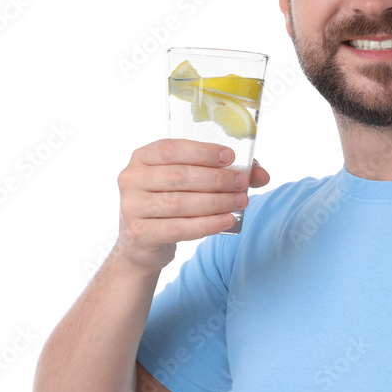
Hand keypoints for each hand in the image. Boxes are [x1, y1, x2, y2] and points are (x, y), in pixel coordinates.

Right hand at [113, 139, 270, 272]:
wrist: (142, 243)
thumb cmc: (170, 202)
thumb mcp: (190, 182)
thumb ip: (222, 172)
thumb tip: (260, 173)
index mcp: (142, 157)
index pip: (171, 149)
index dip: (202, 152)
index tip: (230, 157)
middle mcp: (131, 178)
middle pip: (179, 176)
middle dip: (216, 179)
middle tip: (242, 183)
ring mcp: (132, 207)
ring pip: (180, 203)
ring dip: (216, 202)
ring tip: (241, 202)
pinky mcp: (140, 233)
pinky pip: (178, 228)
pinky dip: (207, 225)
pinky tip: (228, 221)